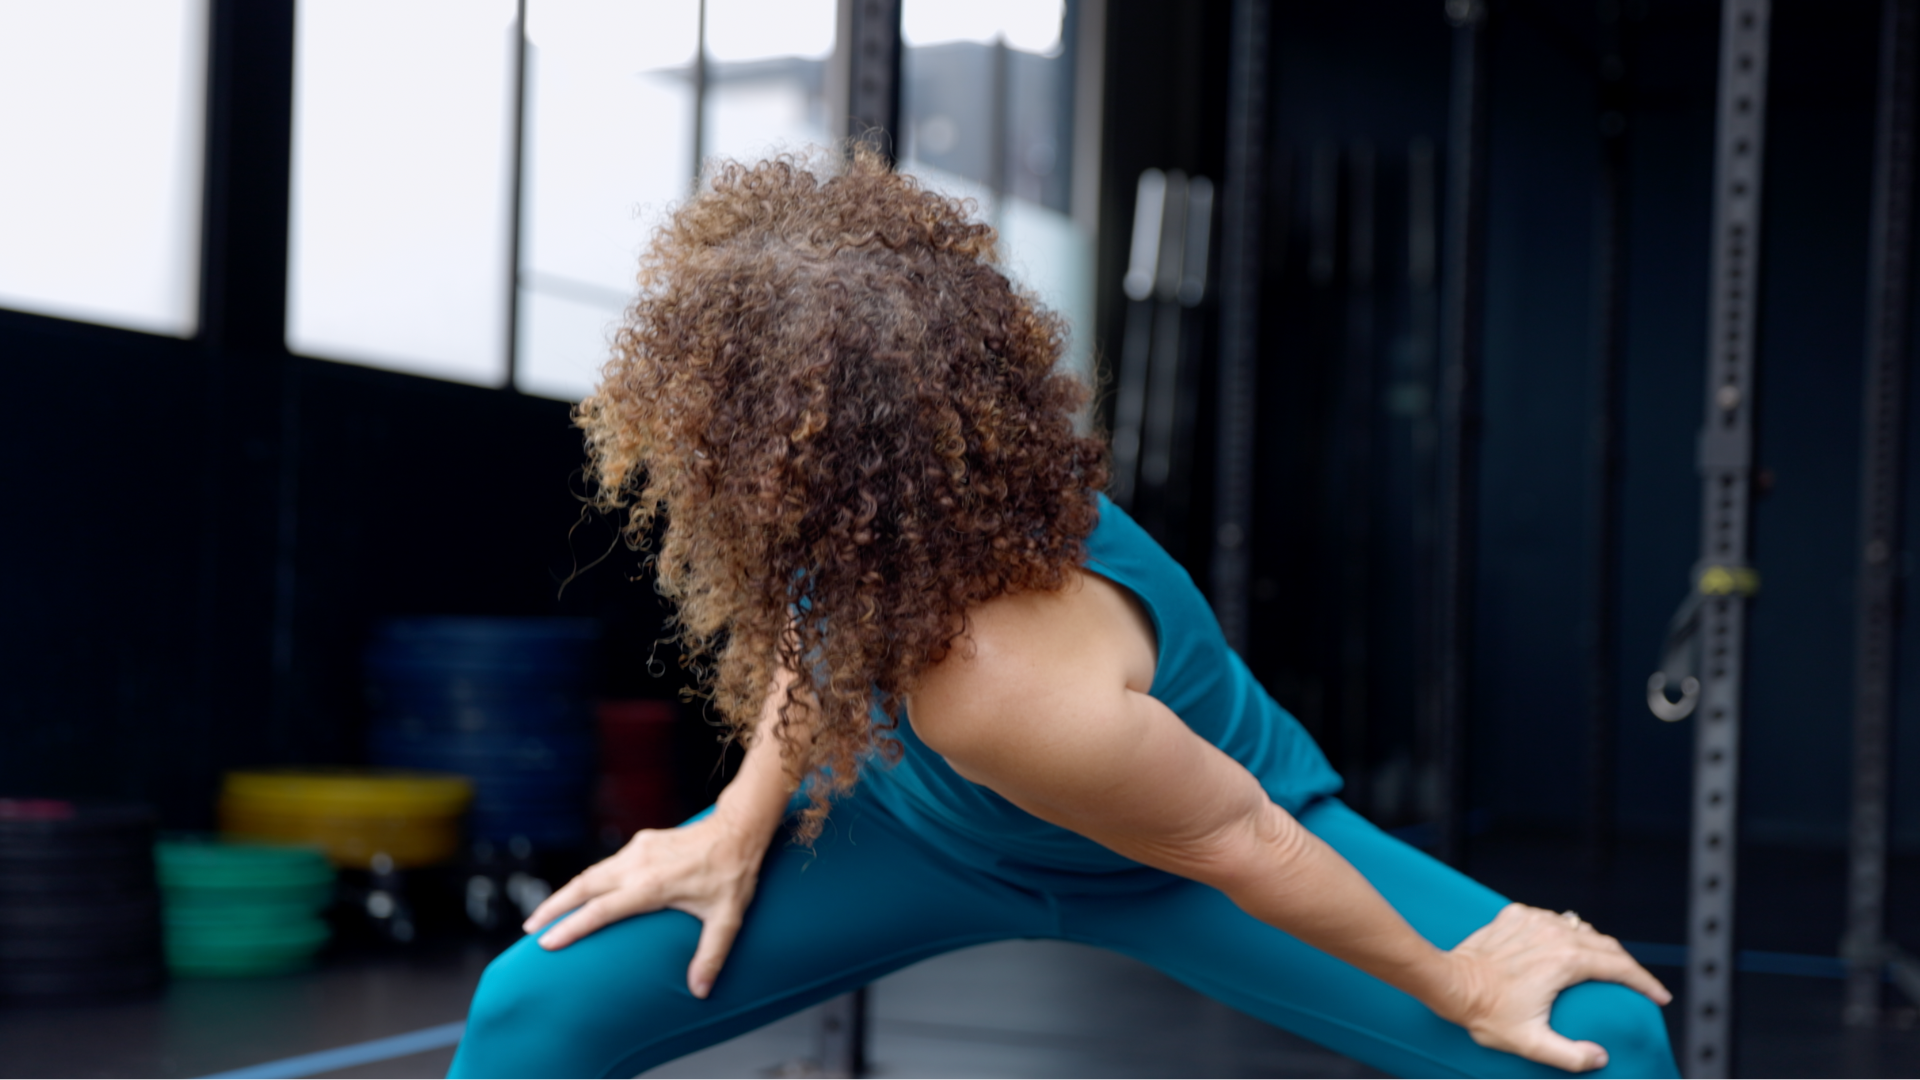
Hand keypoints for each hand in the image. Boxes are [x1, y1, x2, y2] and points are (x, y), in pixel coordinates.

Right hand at [521, 814, 770, 997]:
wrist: (739, 829)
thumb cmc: (733, 874)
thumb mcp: (727, 918)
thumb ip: (711, 955)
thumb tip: (699, 990)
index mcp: (651, 886)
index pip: (600, 910)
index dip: (571, 927)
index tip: (546, 942)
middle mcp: (637, 865)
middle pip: (583, 886)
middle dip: (553, 907)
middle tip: (529, 930)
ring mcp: (638, 850)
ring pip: (591, 872)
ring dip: (566, 893)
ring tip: (545, 914)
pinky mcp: (642, 842)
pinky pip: (607, 865)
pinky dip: (588, 881)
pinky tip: (583, 894)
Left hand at [1435, 903, 1672, 1071]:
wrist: (1448, 983)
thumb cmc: (1487, 1014)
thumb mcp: (1532, 1043)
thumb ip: (1571, 1055)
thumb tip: (1601, 1056)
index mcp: (1565, 961)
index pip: (1620, 967)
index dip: (1645, 982)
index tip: (1659, 996)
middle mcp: (1554, 933)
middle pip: (1605, 944)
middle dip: (1627, 964)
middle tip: (1638, 984)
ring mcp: (1533, 920)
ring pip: (1579, 928)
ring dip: (1597, 945)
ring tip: (1606, 965)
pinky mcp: (1514, 915)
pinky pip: (1551, 919)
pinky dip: (1565, 932)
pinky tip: (1564, 946)